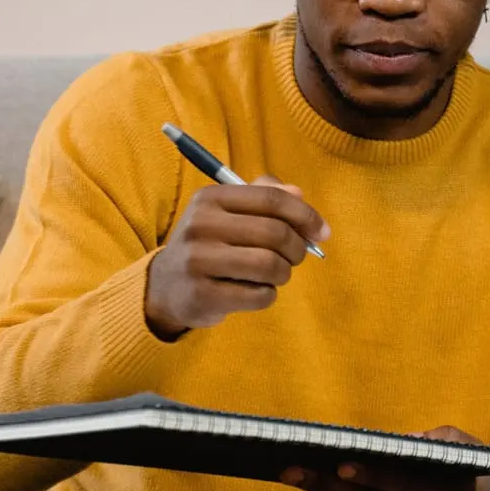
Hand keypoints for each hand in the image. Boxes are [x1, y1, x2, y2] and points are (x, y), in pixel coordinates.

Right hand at [145, 176, 329, 339]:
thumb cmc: (210, 244)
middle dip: (298, 248)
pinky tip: (256, 291)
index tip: (322, 231)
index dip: (304, 214)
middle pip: (274, 233)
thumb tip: (299, 194)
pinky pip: (258, 295)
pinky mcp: (201, 295)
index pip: (270, 199)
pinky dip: (268, 295)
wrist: (166, 286)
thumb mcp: (229, 212)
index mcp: (210, 198)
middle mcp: (200, 225)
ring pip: (269, 265)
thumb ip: (266, 197)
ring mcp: (197, 261)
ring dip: (284, 273)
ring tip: (276, 274)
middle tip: (296, 257)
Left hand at [280, 426, 489, 490]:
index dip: (372, 476)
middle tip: (292, 469)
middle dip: (327, 488)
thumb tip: (405, 441)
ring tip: (296, 472)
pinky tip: (317, 485)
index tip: (342, 464)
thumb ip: (438, 441)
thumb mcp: (465, 449)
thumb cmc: (477, 468)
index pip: (402, 486)